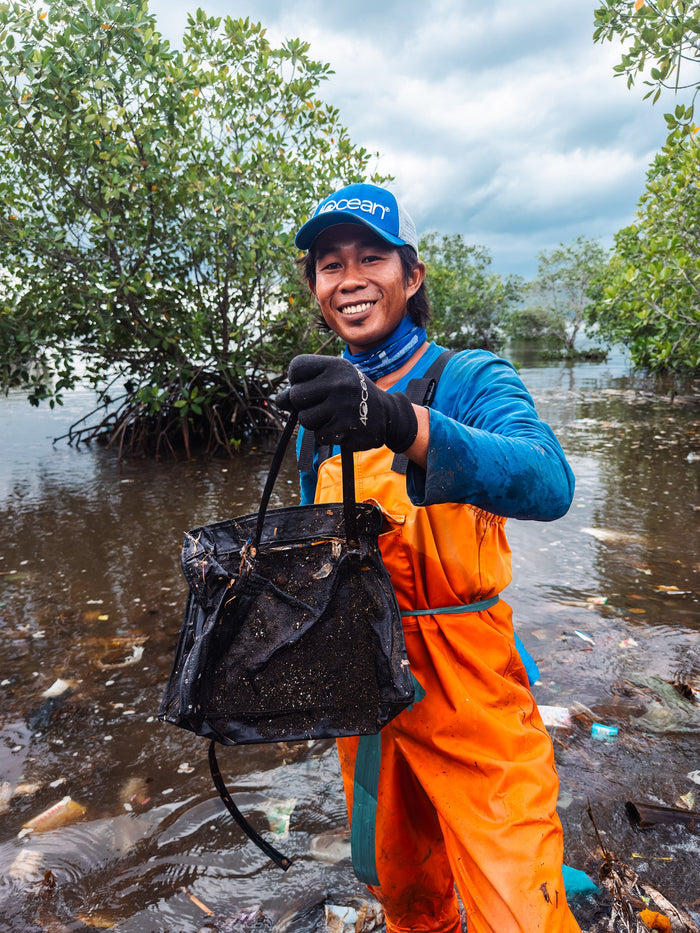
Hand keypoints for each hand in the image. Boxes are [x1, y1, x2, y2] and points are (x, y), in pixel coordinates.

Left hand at [284, 355, 417, 452]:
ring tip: (333, 416)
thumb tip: (279, 400)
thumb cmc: (352, 395)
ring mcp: (342, 407)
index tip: (313, 386)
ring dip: (315, 422)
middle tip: (323, 404)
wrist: (388, 415)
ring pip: (305, 419)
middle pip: (296, 396)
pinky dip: (327, 434)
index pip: (296, 368)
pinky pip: (318, 435)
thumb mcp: (334, 381)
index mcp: (336, 365)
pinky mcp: (345, 429)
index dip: (298, 380)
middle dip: (304, 404)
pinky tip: (341, 427)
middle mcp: (339, 383)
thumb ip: (305, 386)